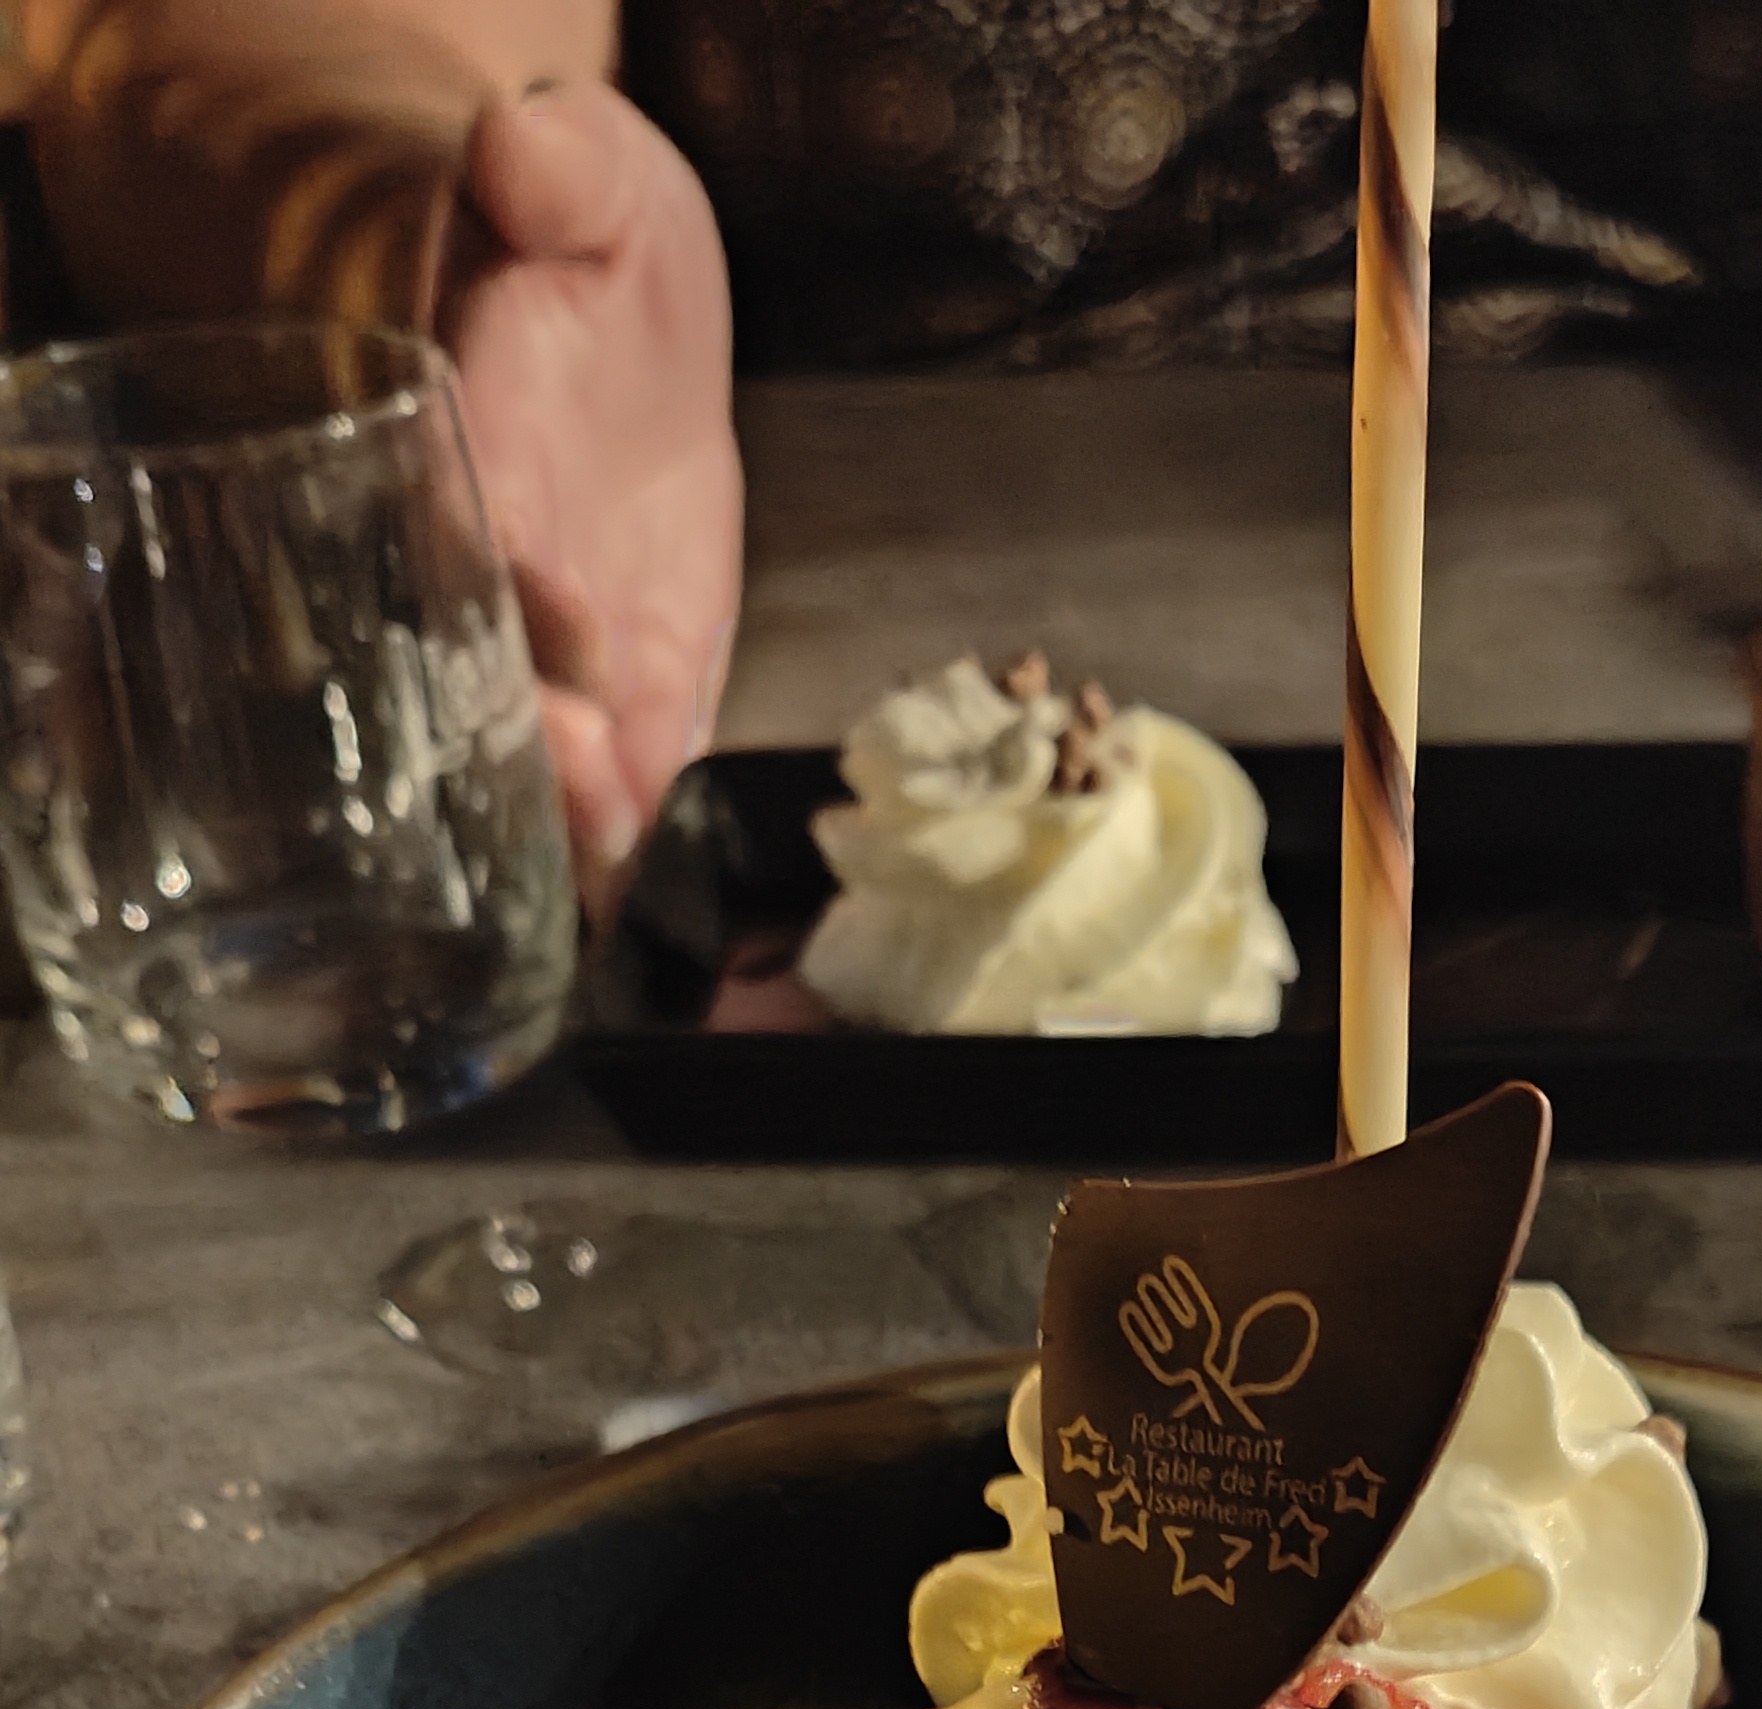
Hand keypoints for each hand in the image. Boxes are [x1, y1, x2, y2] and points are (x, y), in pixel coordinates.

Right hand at [445, 82, 744, 911]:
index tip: (551, 599)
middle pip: (498, 650)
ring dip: (587, 801)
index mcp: (473, 423)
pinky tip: (652, 871)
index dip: (510, 551)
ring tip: (624, 846)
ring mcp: (559, 629)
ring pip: (554, 730)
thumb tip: (524, 148)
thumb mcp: (583, 170)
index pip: (476, 492)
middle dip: (541, 720)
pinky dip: (644, 815)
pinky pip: (635, 754)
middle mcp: (498, 549)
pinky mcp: (635, 671)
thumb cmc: (577, 237)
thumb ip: (560, 166)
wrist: (601, 306)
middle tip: (592, 776)